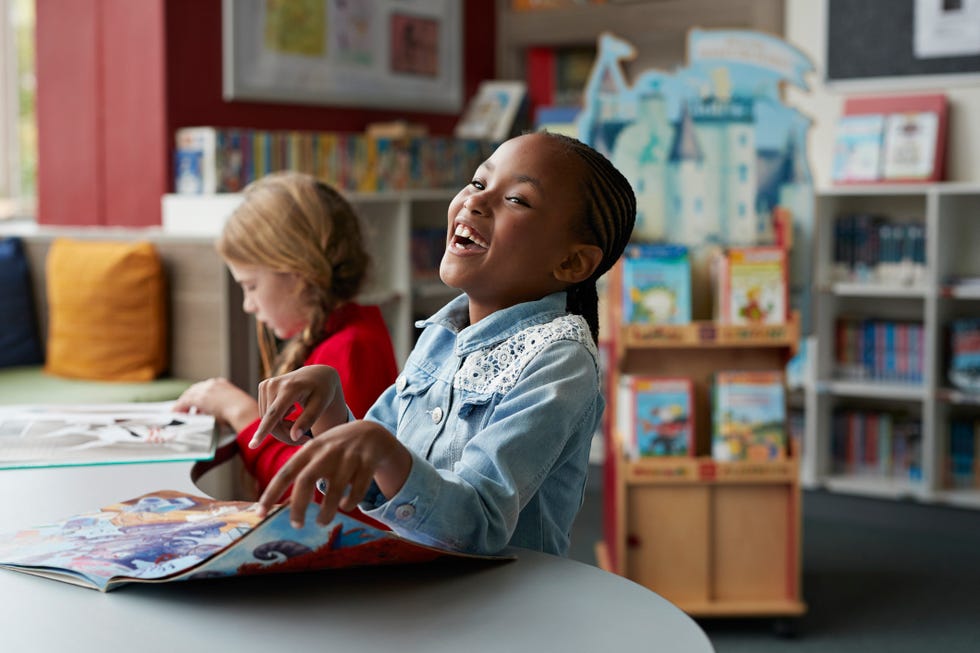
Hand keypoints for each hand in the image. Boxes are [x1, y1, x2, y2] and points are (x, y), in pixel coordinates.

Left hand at [173, 377, 257, 431]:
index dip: (198, 394)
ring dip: (182, 403)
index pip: (204, 387)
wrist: (242, 409)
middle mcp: (212, 384)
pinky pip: (184, 402)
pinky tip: (176, 413)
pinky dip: (179, 408)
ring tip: (179, 412)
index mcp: (221, 383)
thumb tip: (219, 414)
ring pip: (188, 395)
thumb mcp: (233, 404)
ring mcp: (205, 390)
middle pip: (194, 389)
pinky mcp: (199, 398)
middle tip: (184, 408)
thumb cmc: (242, 410)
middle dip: (188, 398)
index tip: (195, 402)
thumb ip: (224, 405)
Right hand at [251, 365, 348, 448]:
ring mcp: (266, 384)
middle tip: (306, 437)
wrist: (317, 374)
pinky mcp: (263, 387)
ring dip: (282, 428)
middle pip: (270, 421)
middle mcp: (273, 384)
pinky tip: (292, 412)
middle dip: (285, 435)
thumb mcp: (321, 405)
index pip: (274, 413)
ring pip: (266, 420)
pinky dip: (277, 420)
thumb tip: (294, 437)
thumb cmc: (322, 391)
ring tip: (299, 422)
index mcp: (290, 388)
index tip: (252, 446)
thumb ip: (308, 420)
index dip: (263, 431)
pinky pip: (266, 413)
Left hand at [255, 420, 411, 527]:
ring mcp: (348, 457)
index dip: (271, 493)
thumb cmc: (336, 449)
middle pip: (306, 480)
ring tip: (321, 522)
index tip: (259, 513)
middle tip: (296, 525)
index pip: (285, 473)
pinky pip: (357, 490)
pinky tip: (345, 506)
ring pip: (334, 489)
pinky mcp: (367, 463)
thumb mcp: (317, 451)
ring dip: (326, 512)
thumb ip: (300, 470)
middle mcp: (327, 452)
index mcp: (310, 449)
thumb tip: (278, 503)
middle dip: (298, 506)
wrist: (372, 432)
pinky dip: (350, 503)